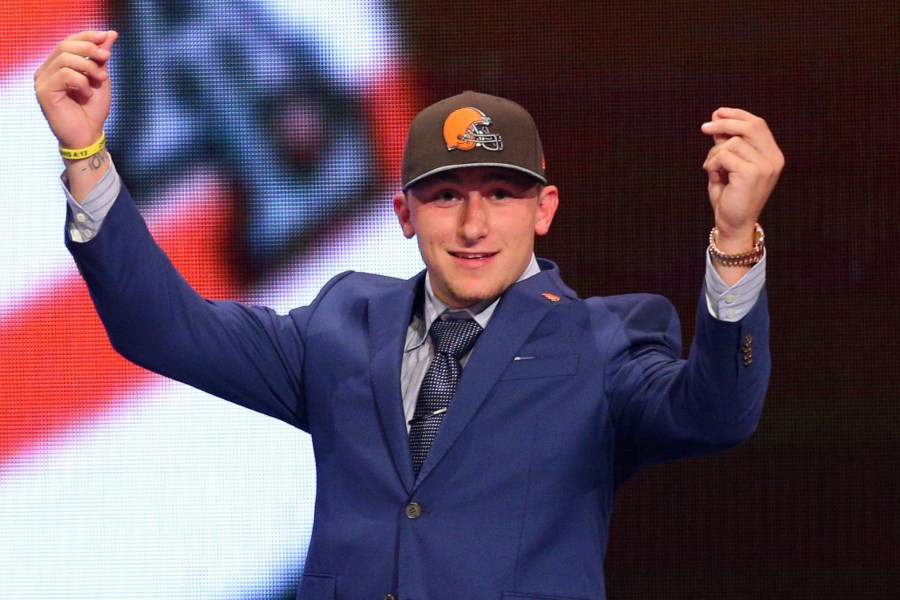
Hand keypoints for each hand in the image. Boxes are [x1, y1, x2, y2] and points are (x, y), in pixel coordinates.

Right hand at [34, 30, 118, 149]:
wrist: (89, 135)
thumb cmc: (92, 110)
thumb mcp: (101, 78)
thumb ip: (101, 57)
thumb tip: (110, 34)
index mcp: (57, 65)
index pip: (68, 41)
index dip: (87, 36)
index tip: (107, 36)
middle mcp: (46, 70)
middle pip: (65, 46)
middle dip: (89, 49)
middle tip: (106, 58)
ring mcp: (42, 80)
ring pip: (64, 58)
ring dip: (88, 67)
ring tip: (100, 81)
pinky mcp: (43, 91)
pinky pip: (64, 74)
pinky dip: (81, 81)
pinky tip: (87, 94)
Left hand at [701, 108, 783, 251]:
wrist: (732, 224)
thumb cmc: (730, 196)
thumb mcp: (728, 165)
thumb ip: (727, 143)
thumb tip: (717, 117)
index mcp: (772, 155)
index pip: (758, 124)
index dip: (738, 115)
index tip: (718, 112)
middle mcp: (773, 159)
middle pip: (750, 126)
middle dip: (724, 123)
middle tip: (704, 127)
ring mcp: (765, 166)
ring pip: (732, 143)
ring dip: (713, 154)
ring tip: (711, 168)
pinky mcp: (752, 173)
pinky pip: (724, 156)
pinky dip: (712, 163)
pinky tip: (713, 176)